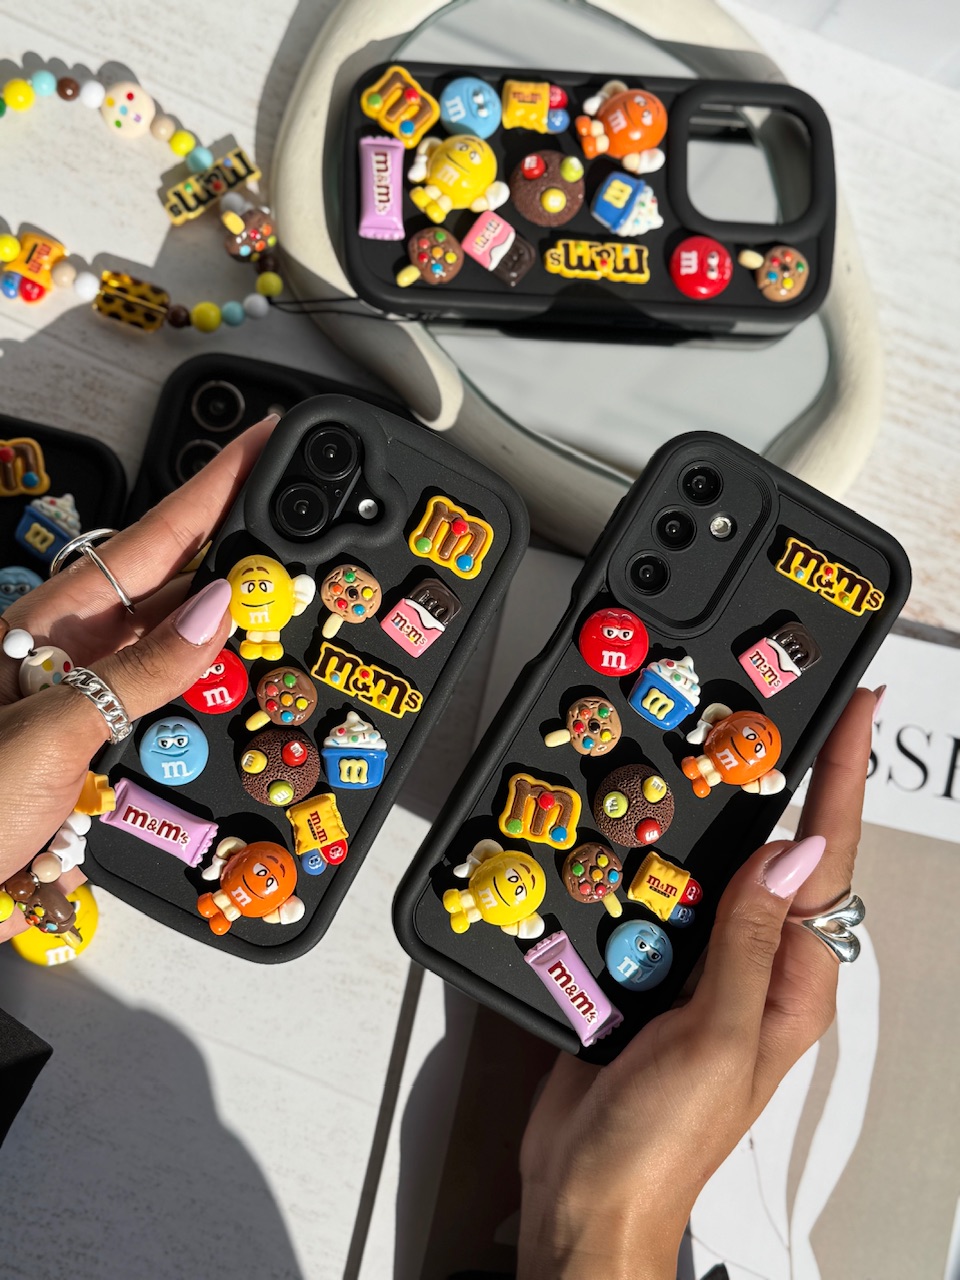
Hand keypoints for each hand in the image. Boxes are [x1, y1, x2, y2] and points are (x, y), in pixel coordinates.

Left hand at [0, 414, 278, 941]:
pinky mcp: (97, 720)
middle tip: (296, 506)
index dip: (214, 486)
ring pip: (174, 622)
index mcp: (53, 618)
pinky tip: (235, 648)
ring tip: (284, 572)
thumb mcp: (54, 729)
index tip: (264, 441)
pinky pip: (166, 672)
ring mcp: (86, 679)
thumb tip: (217, 610)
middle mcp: (73, 639)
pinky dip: (208, 657)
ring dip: (230, 597)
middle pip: (172, 569)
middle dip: (236, 530)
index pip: (153, 535)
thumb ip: (140, 670)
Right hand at [517, 687, 877, 1279]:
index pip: (829, 864)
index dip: (842, 780)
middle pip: (777, 854)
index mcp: (794, 982)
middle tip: (772, 709)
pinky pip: (652, 894)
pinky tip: (630, 825)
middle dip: (781, 780)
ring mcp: (698, 964)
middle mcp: (755, 965)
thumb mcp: (718, 1037)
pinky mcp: (643, 968)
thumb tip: (796, 852)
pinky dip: (643, 857)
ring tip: (703, 748)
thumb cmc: (664, 1138)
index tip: (852, 710)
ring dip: (703, 816)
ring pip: (709, 867)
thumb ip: (752, 942)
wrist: (584, 1189)